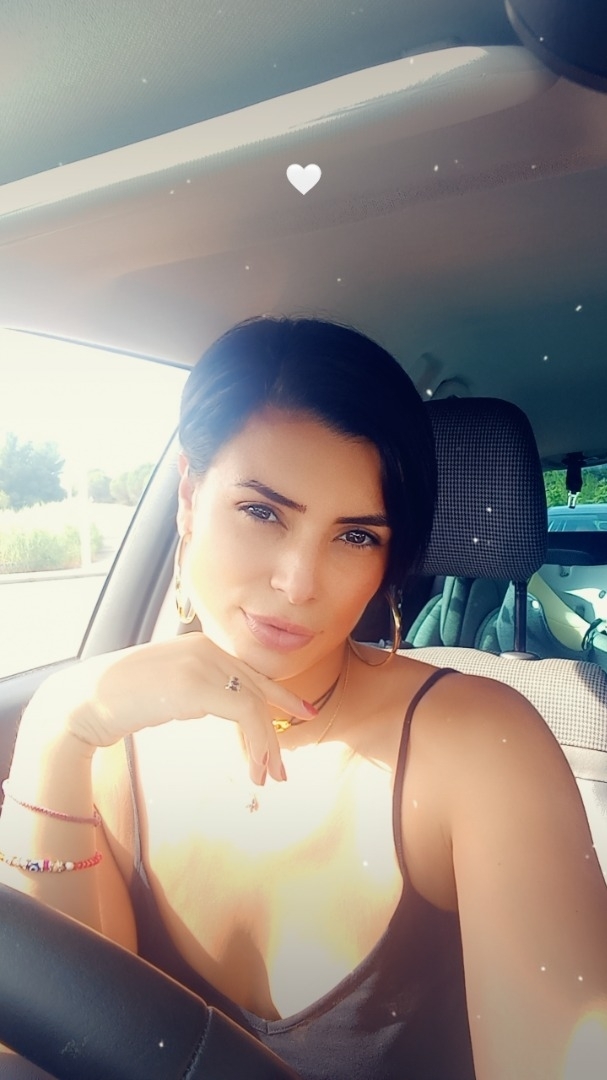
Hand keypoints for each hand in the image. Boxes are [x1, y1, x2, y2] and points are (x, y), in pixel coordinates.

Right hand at [22, 634, 312, 783]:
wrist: (85, 700)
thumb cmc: (117, 701)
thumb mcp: (166, 688)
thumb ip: (195, 690)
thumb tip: (215, 706)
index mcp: (200, 646)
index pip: (250, 671)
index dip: (280, 695)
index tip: (302, 715)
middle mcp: (206, 649)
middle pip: (257, 689)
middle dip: (275, 730)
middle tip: (282, 769)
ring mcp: (202, 663)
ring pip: (255, 704)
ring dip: (265, 745)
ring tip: (267, 778)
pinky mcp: (198, 684)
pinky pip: (244, 712)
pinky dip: (255, 742)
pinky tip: (252, 768)